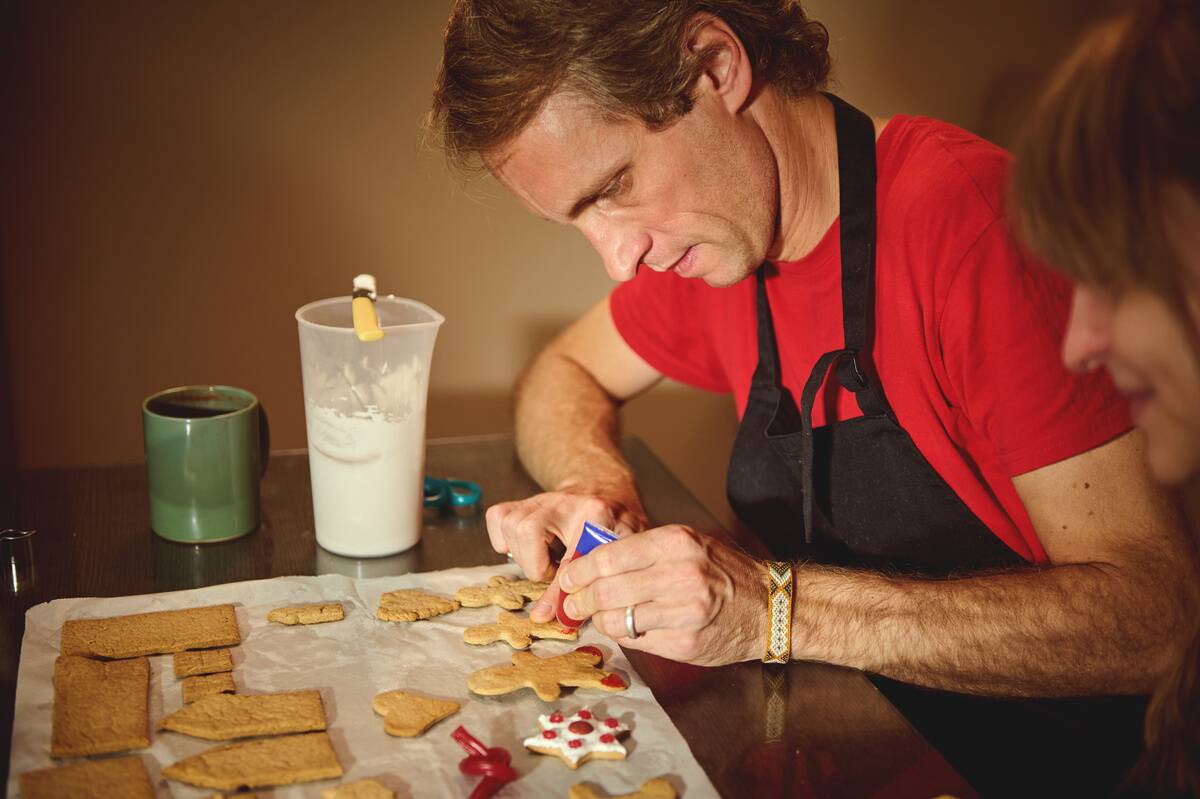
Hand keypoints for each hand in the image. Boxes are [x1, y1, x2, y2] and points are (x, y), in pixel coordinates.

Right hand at [484, 486, 646, 621]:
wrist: (603, 489)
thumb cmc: (614, 523)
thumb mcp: (622, 547)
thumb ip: (602, 578)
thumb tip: (569, 617)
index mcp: (595, 513)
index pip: (570, 556)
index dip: (556, 589)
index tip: (546, 613)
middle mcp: (563, 501)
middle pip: (528, 531)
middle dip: (536, 565)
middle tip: (555, 573)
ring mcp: (540, 498)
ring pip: (511, 526)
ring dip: (523, 555)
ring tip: (545, 560)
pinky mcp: (522, 500)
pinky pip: (497, 518)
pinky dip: (504, 539)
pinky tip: (525, 548)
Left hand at [556, 524, 767, 665]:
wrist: (769, 606)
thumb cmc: (723, 572)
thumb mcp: (688, 544)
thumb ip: (643, 551)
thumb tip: (591, 562)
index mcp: (677, 543)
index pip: (609, 557)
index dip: (580, 570)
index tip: (568, 577)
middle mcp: (681, 576)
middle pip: (606, 590)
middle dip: (580, 599)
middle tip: (572, 603)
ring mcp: (684, 613)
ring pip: (616, 619)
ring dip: (599, 620)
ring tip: (598, 616)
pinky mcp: (685, 644)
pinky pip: (636, 641)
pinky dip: (624, 635)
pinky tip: (627, 627)